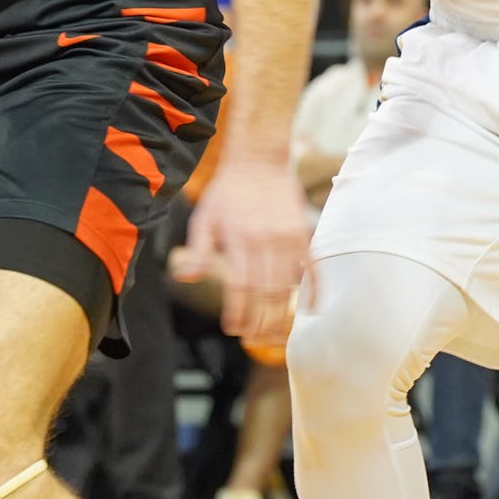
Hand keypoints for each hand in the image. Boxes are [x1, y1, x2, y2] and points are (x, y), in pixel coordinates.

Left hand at [179, 156, 309, 346]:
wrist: (259, 158)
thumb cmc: (227, 190)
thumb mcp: (203, 217)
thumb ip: (196, 250)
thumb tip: (185, 278)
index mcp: (237, 239)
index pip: (240, 287)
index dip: (238, 313)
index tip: (234, 329)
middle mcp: (264, 241)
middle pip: (265, 294)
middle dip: (260, 323)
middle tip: (253, 339)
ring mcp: (287, 238)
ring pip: (288, 287)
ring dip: (282, 315)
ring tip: (274, 334)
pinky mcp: (303, 233)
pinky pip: (313, 267)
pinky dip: (314, 290)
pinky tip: (311, 310)